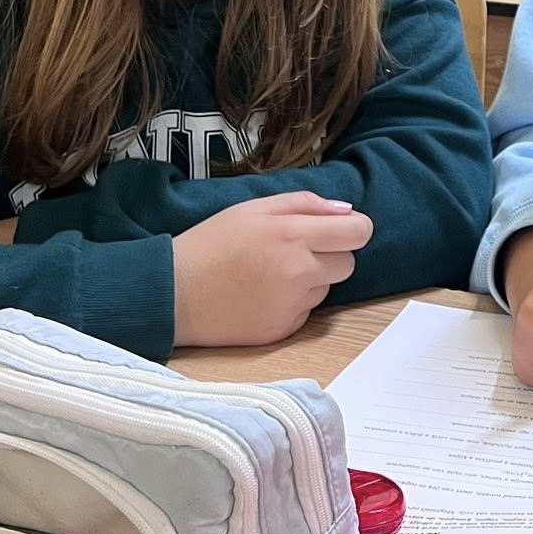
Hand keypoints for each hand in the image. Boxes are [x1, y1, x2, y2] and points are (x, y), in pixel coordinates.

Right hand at [172, 191, 373, 347]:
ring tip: (270, 274)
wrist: (173, 293)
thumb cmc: (211, 244)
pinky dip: (292, 303)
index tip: (339, 230)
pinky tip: (262, 295)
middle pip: (348, 263)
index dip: (353, 229)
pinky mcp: (283, 329)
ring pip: (327, 288)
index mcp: (293, 234)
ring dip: (310, 280)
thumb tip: (346, 211)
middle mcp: (299, 271)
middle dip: (330, 255)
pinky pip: (306, 312)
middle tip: (295, 251)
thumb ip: (304, 203)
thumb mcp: (253, 208)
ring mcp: (292, 304)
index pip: (358, 232)